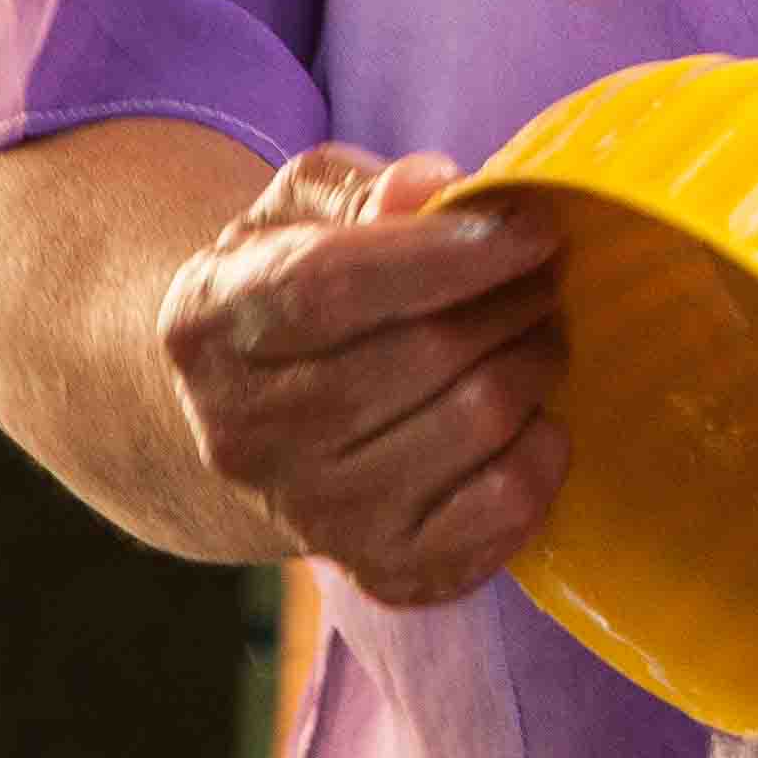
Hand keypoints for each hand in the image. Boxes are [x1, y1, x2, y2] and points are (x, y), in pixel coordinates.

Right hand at [154, 144, 567, 608]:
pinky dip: (542, 450)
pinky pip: (503, 508)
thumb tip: (430, 188)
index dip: (448, 252)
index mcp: (212, 324)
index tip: (532, 226)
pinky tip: (530, 415)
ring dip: (535, 363)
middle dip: (515, 300)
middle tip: (545, 274)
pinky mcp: (381, 570)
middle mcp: (247, 434)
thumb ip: (364, 188)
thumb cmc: (298, 287)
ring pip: (474, 422)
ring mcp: (312, 514)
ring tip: (536, 332)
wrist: (258, 420)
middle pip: (423, 354)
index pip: (332, 284)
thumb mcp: (303, 210)